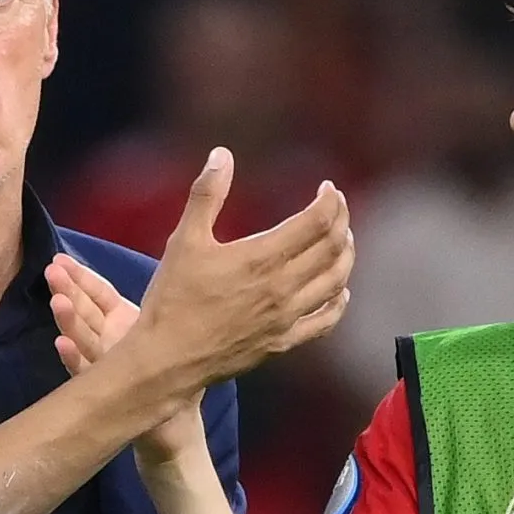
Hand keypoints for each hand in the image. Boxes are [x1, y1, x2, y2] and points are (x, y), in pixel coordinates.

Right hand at [46, 254, 204, 465]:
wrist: (175, 426)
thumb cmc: (178, 374)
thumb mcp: (176, 330)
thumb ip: (171, 299)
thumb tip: (186, 256)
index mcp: (125, 322)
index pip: (97, 294)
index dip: (79, 277)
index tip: (60, 259)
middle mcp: (110, 340)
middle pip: (83, 311)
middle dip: (67, 290)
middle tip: (52, 273)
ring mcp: (104, 365)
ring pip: (80, 338)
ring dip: (68, 321)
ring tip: (57, 302)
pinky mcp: (105, 390)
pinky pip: (86, 373)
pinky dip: (73, 359)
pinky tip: (61, 345)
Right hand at [121, 148, 351, 397]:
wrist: (168, 358)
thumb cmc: (173, 298)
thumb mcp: (184, 240)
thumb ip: (207, 195)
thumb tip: (222, 155)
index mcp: (261, 258)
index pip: (316, 223)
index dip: (329, 201)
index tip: (327, 189)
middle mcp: (282, 288)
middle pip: (332, 249)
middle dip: (341, 222)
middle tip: (337, 207)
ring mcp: (286, 318)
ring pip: (335, 282)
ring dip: (345, 256)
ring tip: (342, 240)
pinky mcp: (283, 342)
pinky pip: (325, 321)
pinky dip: (338, 302)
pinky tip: (339, 291)